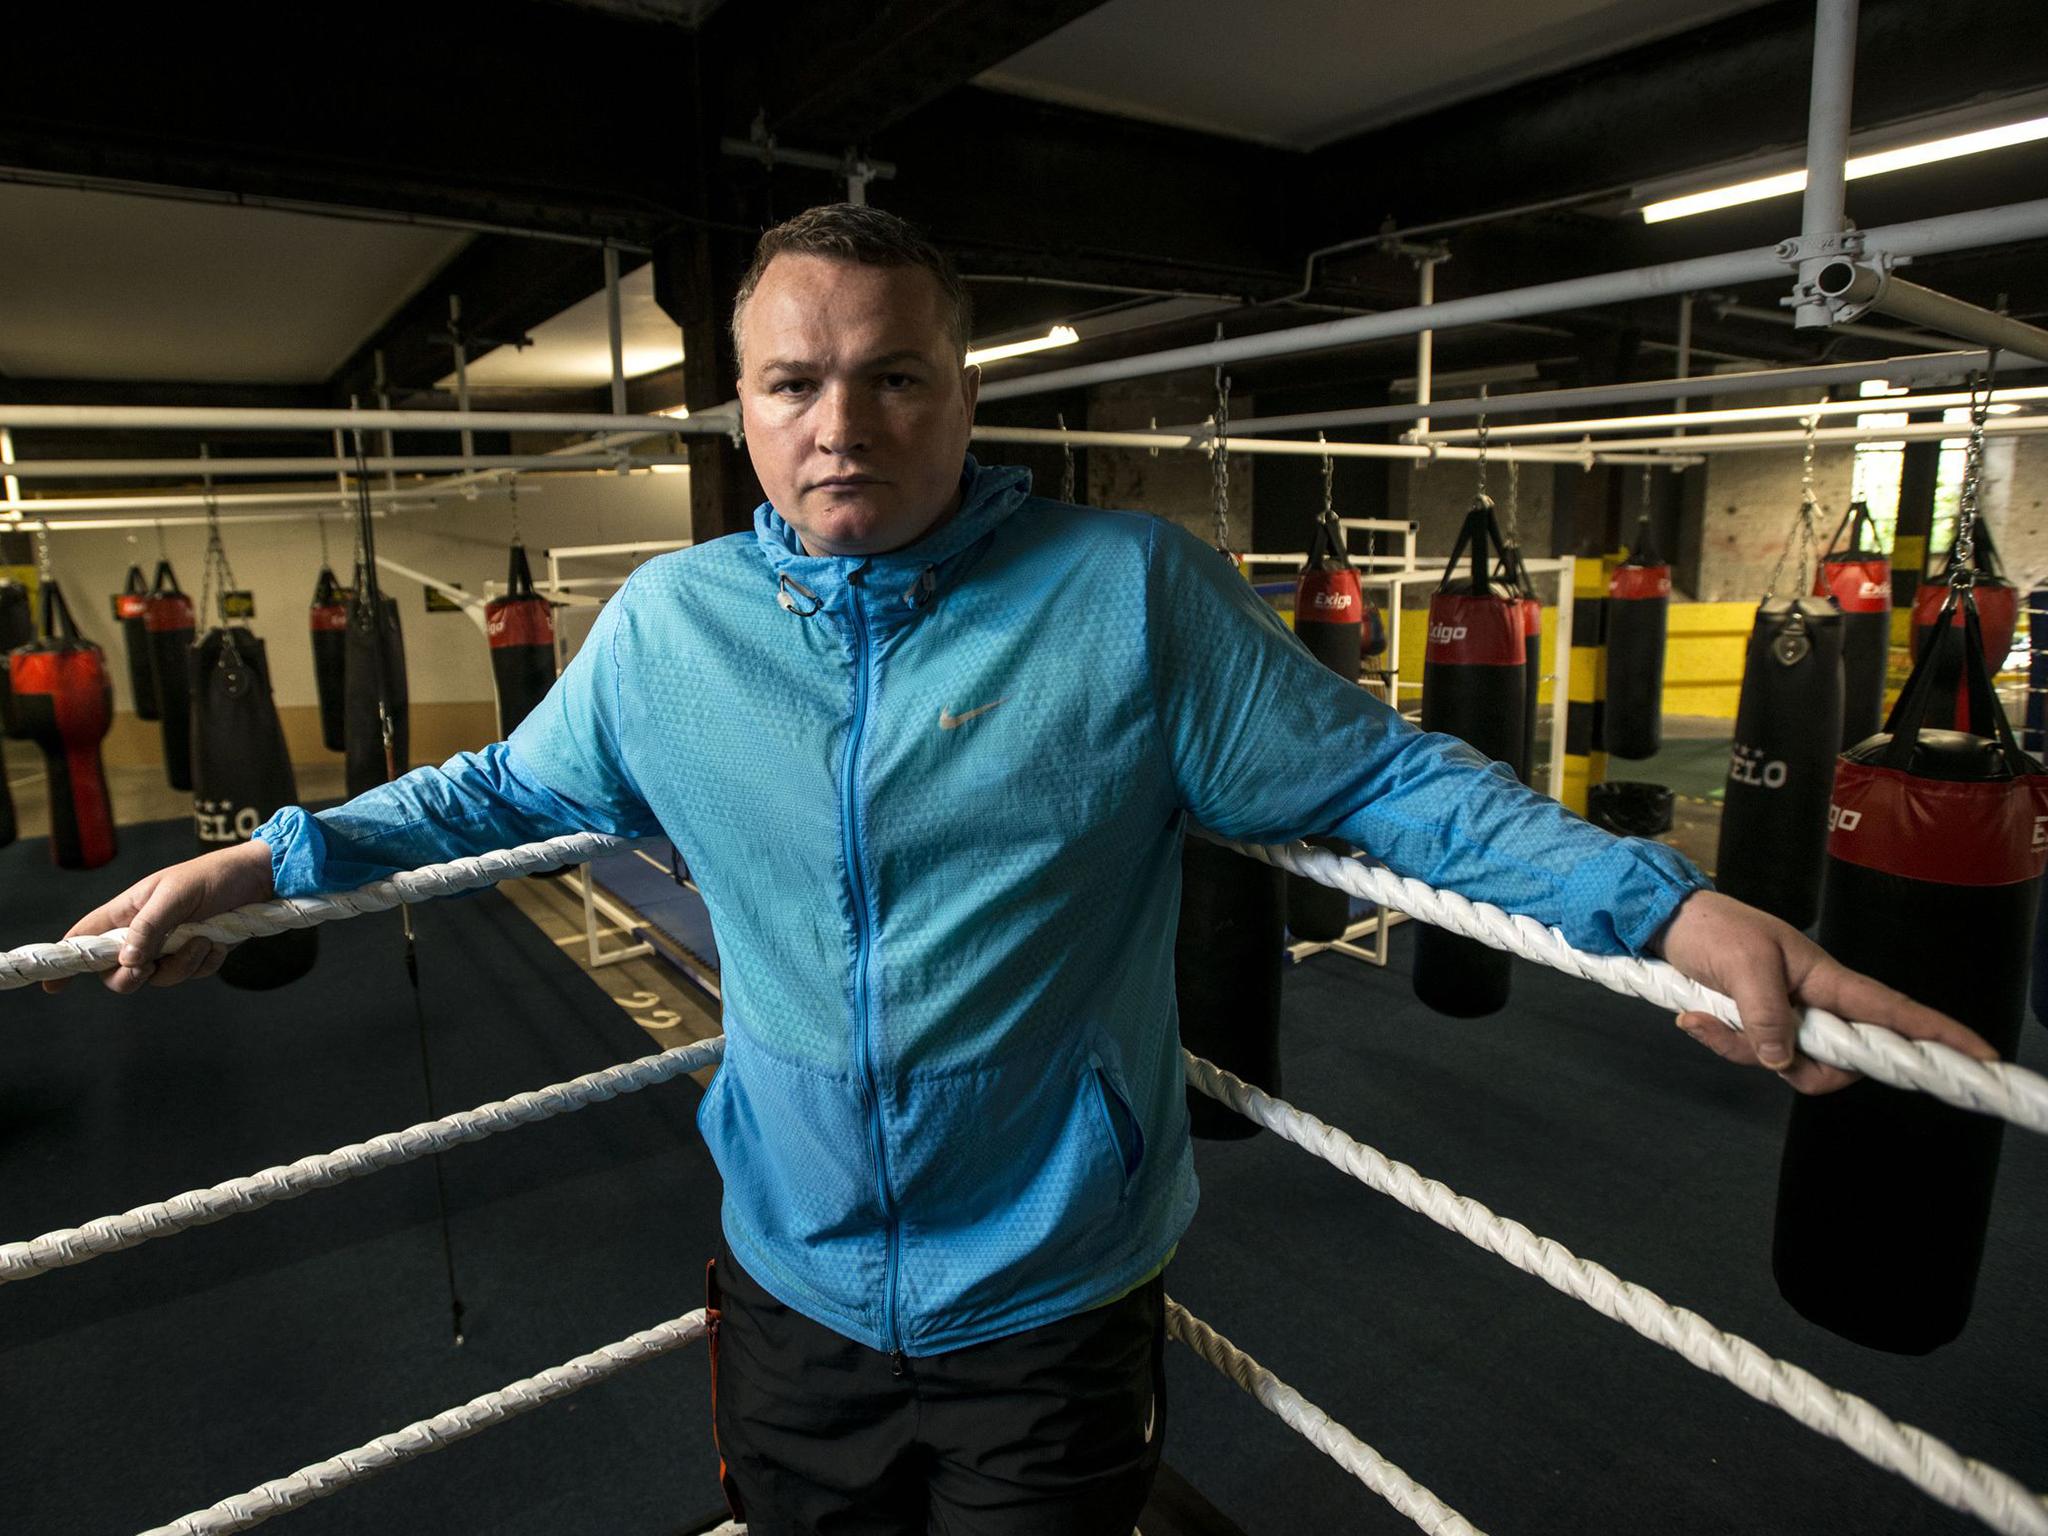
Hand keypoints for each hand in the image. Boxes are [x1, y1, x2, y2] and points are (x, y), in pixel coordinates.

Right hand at [43, 840, 277, 994]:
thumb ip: (150, 926)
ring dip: (183, 964)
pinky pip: (193, 975)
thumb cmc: (212, 876)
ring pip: (159, 979)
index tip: (52, 986)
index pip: (85, 938)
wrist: (258, 878)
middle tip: (149, 967)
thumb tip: (127, 961)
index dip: (68, 961)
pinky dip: (206, 963)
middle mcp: (142, 932)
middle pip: (118, 973)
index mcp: (126, 911)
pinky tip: (218, 940)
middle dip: (133, 977)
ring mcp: (169, 946)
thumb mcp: (177, 894)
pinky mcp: (196, 955)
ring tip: (203, 937)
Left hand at [1654, 889, 1995, 1093]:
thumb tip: (1783, 1060)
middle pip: (1838, 1061)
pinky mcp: (1756, 1025)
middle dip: (1797, 1065)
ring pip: (1788, 1064)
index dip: (1937, 1032)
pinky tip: (1694, 1019)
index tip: (1980, 1055)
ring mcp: (1786, 1017)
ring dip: (1742, 1050)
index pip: (1892, 1010)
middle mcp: (1815, 1002)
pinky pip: (1753, 1056)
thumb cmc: (1716, 929)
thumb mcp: (1743, 964)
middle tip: (1750, 1040)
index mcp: (1827, 979)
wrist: (1669, 923)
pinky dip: (1721, 1043)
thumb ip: (1766, 1013)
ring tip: (1704, 1017)